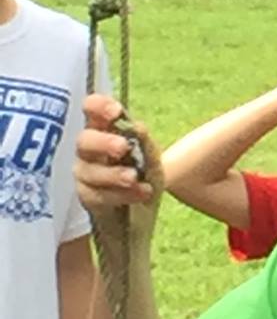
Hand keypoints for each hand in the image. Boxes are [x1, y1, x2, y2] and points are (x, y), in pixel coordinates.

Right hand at [74, 94, 162, 242]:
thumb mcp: (151, 157)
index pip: (91, 110)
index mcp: (104, 129)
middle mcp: (89, 149)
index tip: (116, 111)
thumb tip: (137, 127)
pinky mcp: (86, 196)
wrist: (142, 211)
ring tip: (134, 178)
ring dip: (113, 174)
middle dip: (103, 142)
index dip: (98, 106)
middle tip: (123, 147)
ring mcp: (84, 173)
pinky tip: (141, 193)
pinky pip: (97, 195)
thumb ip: (144, 142)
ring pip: (90, 171)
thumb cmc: (142, 173)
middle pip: (84, 140)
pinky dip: (121, 194)